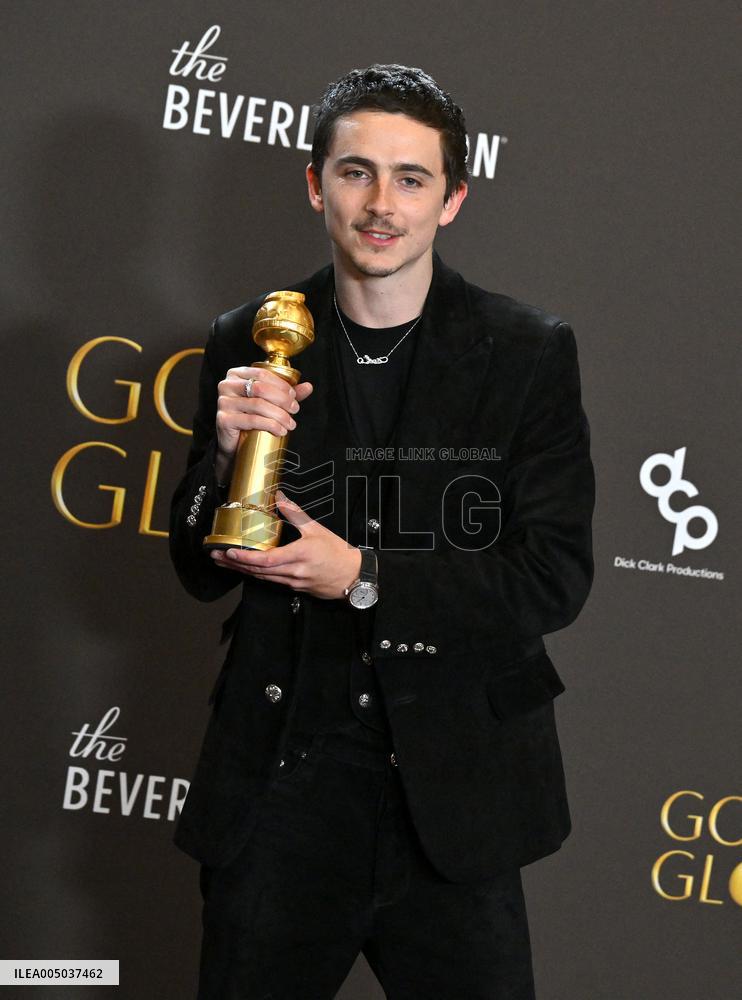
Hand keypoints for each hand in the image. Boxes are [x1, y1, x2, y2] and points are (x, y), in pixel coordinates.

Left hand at [210, 491, 361, 599]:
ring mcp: (293, 582)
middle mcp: (293, 572)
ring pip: (262, 578)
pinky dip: (257, 575)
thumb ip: (295, 514)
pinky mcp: (295, 588)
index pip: (265, 560)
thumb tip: (280, 498)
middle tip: (216, 557)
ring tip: (225, 563)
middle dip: (234, 565)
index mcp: (299, 555)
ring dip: (242, 571)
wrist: (354, 577)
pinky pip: (272, 581)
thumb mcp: (317, 530)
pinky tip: (247, 569)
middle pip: (258, 571)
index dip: (244, 558)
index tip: (228, 552)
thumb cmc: (338, 554)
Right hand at [214, 367, 313, 481]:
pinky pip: (251, 420)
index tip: (294, 397)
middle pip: (260, 388)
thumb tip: (308, 386)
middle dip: (282, 400)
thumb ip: (287, 394)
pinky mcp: (223, 419)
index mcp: (237, 374)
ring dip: (279, 415)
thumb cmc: (252, 418)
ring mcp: (223, 402)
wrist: (234, 443)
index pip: (263, 373)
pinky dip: (270, 425)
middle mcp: (227, 385)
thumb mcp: (270, 402)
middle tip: (294, 410)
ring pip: (258, 405)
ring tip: (290, 424)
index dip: (282, 385)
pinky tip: (280, 431)